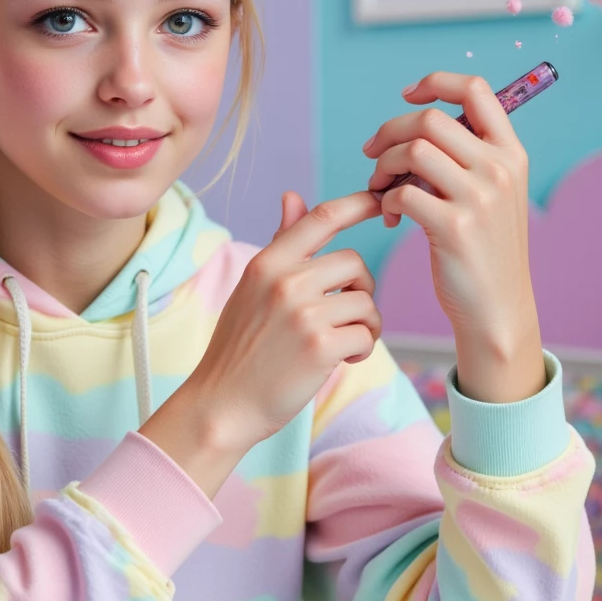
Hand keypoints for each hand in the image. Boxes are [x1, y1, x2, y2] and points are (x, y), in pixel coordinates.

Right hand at [140, 190, 381, 494]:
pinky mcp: (320, 346)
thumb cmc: (240, 347)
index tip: (379, 200)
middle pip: (354, 263)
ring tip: (341, 343)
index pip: (321, 218)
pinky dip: (361, 350)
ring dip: (364, 325)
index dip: (357, 204)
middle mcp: (284, 281)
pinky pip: (366, 335)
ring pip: (365, 302)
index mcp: (267, 263)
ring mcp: (302, 313)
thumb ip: (280, 245)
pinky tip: (340, 360)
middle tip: (346, 317)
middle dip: (360, 290)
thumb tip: (293, 196)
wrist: (223, 404)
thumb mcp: (251, 288)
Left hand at [364, 73, 545, 403]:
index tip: (408, 96)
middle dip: (391, 132)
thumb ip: (467, 155)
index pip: (475, 90)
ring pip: (413, 151)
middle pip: (431, 119)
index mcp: (511, 153)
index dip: (435, 83)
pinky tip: (389, 217)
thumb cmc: (483, 249)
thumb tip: (418, 122)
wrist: (496, 308)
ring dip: (383, 167)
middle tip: (372, 154)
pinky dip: (385, 200)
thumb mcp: (492, 193)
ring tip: (381, 190)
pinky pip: (402, 192)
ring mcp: (480, 198)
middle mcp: (500, 169)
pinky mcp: (454, 227)